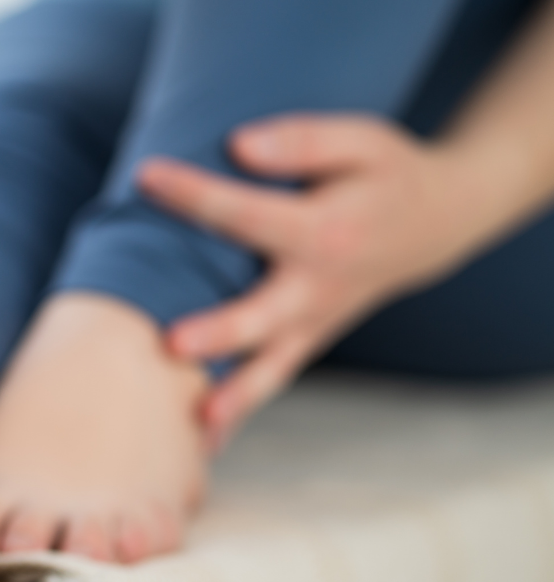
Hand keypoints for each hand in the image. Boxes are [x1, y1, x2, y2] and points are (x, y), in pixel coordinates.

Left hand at [138, 114, 480, 447]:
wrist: (435, 223)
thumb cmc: (384, 174)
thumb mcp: (361, 140)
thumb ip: (303, 141)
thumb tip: (239, 147)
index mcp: (325, 231)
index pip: (247, 213)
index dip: (194, 193)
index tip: (146, 175)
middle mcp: (318, 286)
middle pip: (262, 314)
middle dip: (220, 331)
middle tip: (173, 342)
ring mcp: (314, 321)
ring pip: (271, 366)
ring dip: (234, 396)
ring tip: (196, 423)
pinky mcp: (308, 339)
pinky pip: (273, 378)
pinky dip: (242, 410)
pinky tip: (202, 441)